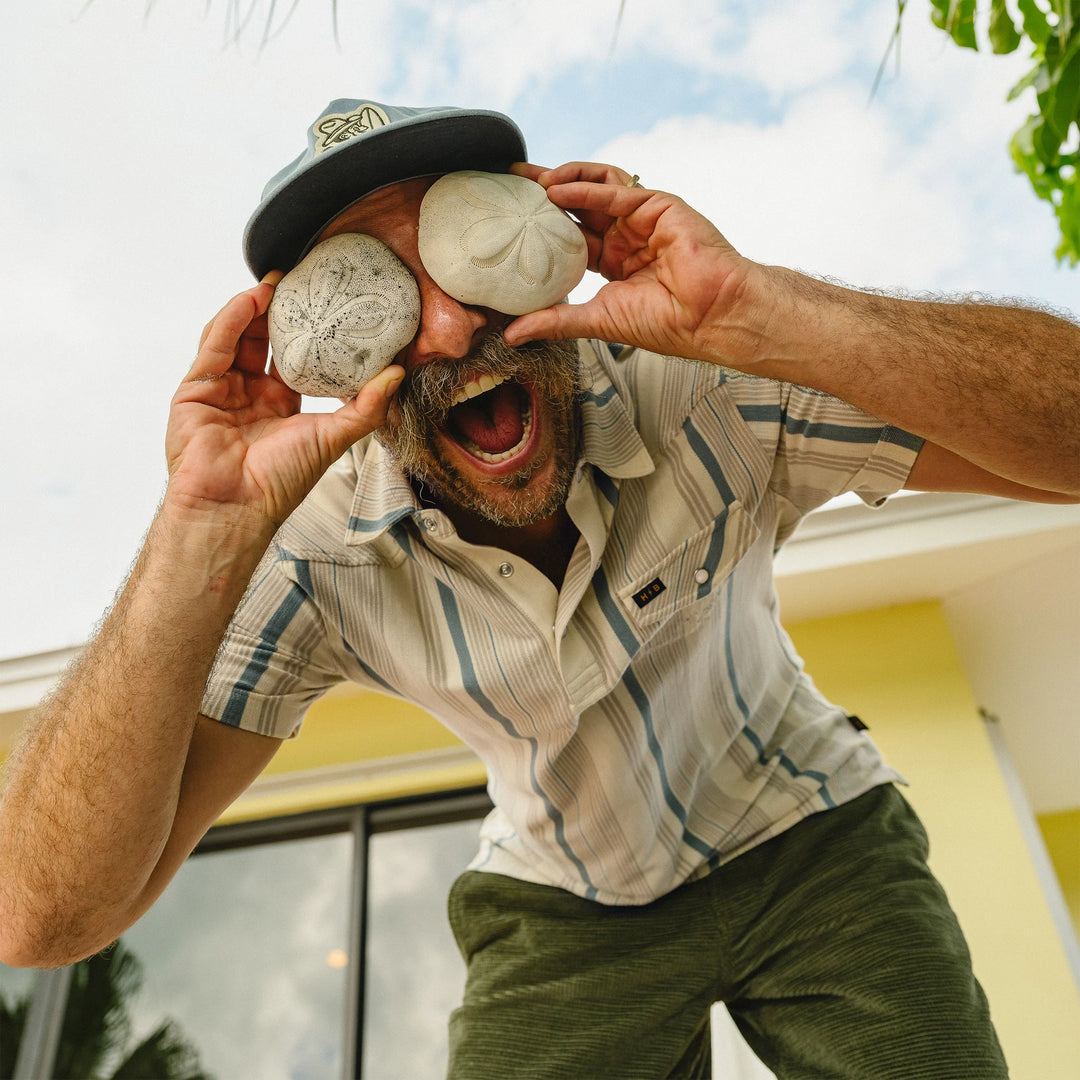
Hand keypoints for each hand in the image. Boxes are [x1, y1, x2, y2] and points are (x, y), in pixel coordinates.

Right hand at [165, 276, 403, 530]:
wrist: (236, 506)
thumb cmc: (280, 482)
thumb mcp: (334, 436)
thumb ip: (367, 406)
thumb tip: (397, 374)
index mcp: (281, 406)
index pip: (293, 357)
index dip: (306, 331)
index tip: (323, 304)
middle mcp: (250, 395)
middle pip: (262, 340)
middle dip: (277, 310)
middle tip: (298, 280)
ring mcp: (220, 390)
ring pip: (236, 337)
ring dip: (254, 308)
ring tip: (275, 283)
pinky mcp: (195, 389)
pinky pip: (214, 347)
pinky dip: (231, 321)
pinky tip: (250, 300)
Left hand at [503, 162, 770, 367]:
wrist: (709, 317)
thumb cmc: (665, 323)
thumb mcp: (595, 320)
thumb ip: (554, 320)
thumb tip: (511, 334)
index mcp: (614, 261)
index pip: (570, 235)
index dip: (541, 224)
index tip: (511, 215)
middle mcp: (627, 236)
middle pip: (579, 204)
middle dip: (544, 189)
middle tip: (513, 180)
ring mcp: (642, 219)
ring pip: (597, 187)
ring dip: (564, 179)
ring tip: (533, 181)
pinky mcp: (659, 206)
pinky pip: (615, 192)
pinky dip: (584, 190)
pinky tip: (557, 190)